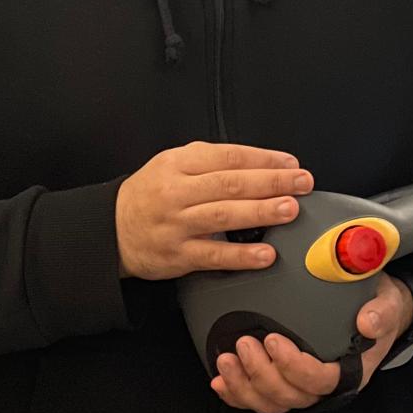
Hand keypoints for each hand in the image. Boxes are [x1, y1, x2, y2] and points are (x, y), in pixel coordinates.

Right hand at [115, 141, 314, 280]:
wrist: (110, 230)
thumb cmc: (151, 193)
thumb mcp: (173, 163)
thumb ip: (212, 160)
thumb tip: (260, 163)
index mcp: (180, 163)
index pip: (229, 157)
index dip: (263, 159)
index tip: (291, 163)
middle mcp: (178, 192)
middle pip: (231, 183)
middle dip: (272, 182)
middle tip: (302, 182)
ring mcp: (177, 225)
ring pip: (223, 216)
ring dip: (261, 212)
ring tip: (289, 209)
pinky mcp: (177, 256)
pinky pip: (213, 255)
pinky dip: (241, 256)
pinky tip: (264, 254)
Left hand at [211, 275, 412, 412]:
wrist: (376, 311)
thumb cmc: (379, 309)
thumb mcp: (388, 304)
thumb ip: (380, 313)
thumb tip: (367, 322)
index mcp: (349, 372)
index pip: (318, 381)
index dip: (293, 366)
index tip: (275, 340)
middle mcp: (324, 386)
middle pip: (288, 395)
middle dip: (261, 373)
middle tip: (246, 343)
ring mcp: (303, 386)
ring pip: (270, 402)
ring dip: (244, 385)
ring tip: (227, 359)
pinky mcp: (287, 381)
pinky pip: (259, 398)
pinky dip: (237, 393)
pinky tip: (221, 380)